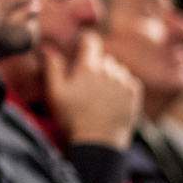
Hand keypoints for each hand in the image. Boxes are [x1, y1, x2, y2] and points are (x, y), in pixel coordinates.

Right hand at [43, 33, 141, 148]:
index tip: (84, 49)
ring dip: (111, 77)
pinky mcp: (134, 91)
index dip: (87, 43)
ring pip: (118, 70)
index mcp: (88, 67)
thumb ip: (53, 68)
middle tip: (89, 86)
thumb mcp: (56, 93)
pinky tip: (114, 101)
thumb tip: (48, 49)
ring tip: (102, 96)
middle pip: (104, 59)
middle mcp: (108, 69)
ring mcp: (123, 80)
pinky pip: (129, 80)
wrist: (98, 140)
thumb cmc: (74, 117)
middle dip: (97, 67)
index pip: (91, 41)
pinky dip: (123, 87)